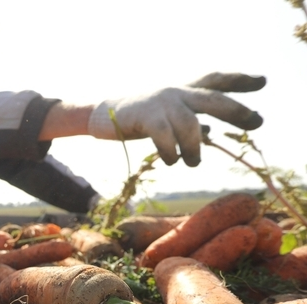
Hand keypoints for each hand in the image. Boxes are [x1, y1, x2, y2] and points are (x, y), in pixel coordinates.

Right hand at [87, 72, 265, 165]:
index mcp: (183, 91)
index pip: (215, 81)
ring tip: (192, 161)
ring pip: (190, 124)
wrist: (102, 115)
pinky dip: (172, 151)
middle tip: (255, 121)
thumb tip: (211, 132)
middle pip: (213, 99)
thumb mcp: (168, 117)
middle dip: (236, 110)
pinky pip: (166, 136)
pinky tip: (172, 160)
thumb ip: (190, 121)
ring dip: (194, 146)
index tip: (262, 82)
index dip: (239, 81)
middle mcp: (176, 92)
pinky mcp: (146, 116)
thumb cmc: (138, 118)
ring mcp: (161, 102)